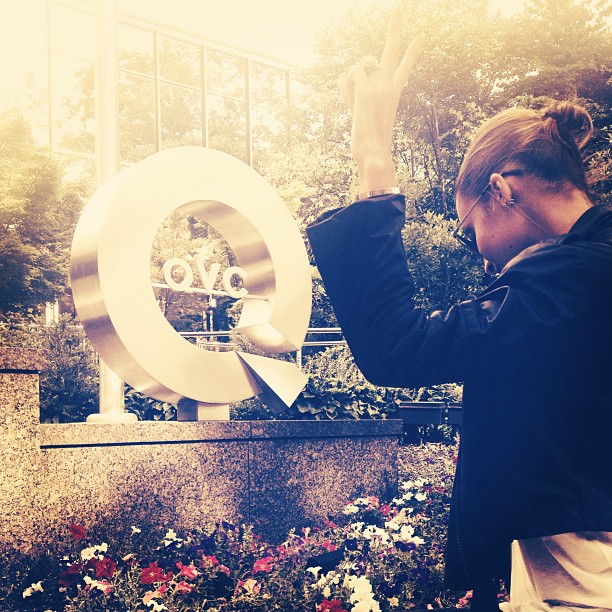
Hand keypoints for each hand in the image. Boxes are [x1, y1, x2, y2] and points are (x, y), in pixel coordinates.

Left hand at [338, 5, 423, 193]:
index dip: (412, 51)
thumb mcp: (365, 115)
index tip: (421, 35)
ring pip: (359, 66)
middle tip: (399, 7)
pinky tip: (349, 102)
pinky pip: (348, 75)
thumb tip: (349, 85)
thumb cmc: (370, 142)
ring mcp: (378, 87)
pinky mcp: (366, 91)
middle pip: (391, 50)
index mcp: (394, 91)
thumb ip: (359, 96)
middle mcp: (389, 86)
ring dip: (351, 79)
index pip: (405, 66)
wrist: (373, 154)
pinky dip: (343, 86)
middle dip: (395, 27)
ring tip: (355, 100)